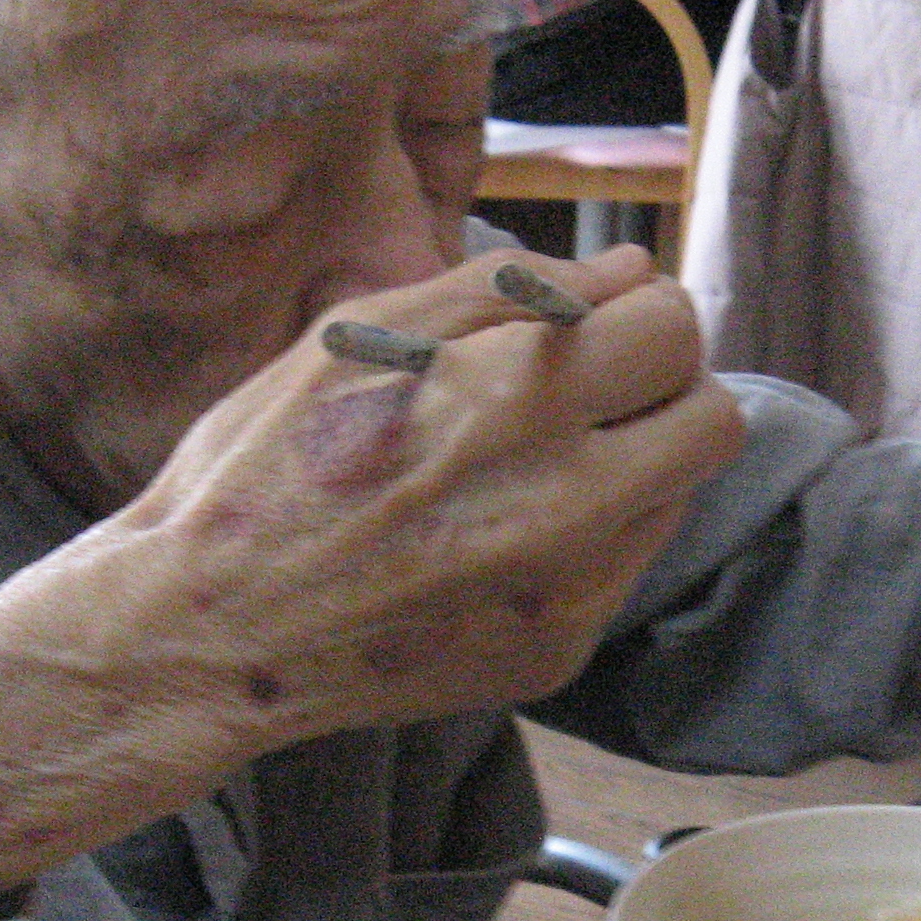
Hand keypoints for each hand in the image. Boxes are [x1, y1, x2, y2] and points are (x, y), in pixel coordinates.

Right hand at [0, 247, 743, 902]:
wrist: (207, 634)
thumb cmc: (261, 467)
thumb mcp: (359, 332)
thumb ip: (505, 290)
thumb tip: (624, 269)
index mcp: (516, 394)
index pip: (672, 326)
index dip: (637, 311)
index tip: (597, 320)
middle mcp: (568, 496)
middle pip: (713, 415)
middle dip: (661, 385)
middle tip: (589, 386)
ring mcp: (572, 587)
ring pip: (680, 494)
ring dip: (633, 460)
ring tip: (530, 463)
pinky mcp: (558, 650)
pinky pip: (624, 566)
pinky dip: (588, 537)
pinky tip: (498, 533)